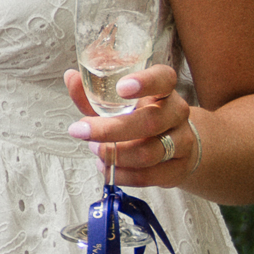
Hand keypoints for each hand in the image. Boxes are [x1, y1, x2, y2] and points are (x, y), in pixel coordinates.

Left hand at [66, 62, 200, 187]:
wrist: (176, 148)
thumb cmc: (140, 119)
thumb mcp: (119, 105)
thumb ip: (94, 94)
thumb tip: (70, 77)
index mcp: (164, 90)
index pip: (164, 79)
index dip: (145, 82)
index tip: (121, 88)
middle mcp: (177, 113)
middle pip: (151, 121)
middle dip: (111, 129)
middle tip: (82, 131)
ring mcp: (182, 142)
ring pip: (148, 152)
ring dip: (115, 154)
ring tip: (95, 151)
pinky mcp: (177, 169)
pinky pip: (147, 176)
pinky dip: (121, 175)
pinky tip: (106, 168)